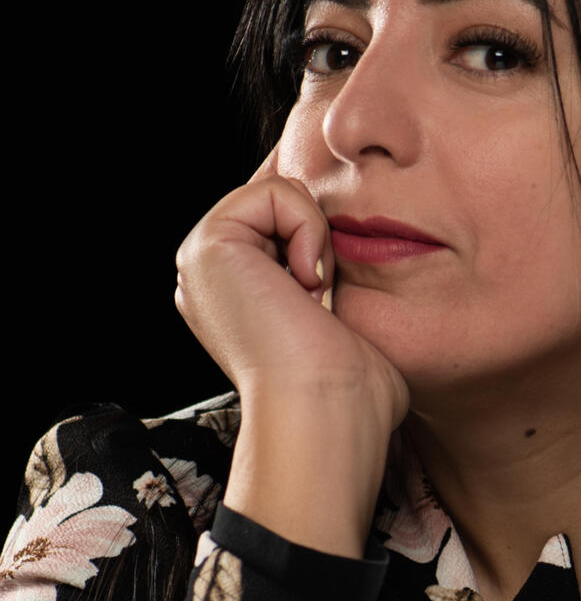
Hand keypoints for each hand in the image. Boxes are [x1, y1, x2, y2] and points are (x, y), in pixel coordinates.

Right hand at [175, 154, 407, 430]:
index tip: (333, 283)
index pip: (284, 222)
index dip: (321, 229)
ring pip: (281, 192)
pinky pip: (276, 191)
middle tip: (321, 297)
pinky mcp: (206, 245)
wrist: (327, 409)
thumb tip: (357, 252)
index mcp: (240, 296)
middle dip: (319, 235)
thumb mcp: (352, 325)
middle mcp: (214, 278)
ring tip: (311, 293)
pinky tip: (305, 283)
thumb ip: (339, 281)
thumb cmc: (352, 389)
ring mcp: (203, 262)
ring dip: (316, 238)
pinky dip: (307, 229)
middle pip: (285, 201)